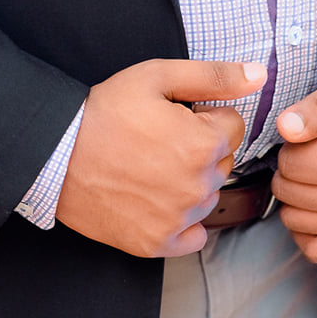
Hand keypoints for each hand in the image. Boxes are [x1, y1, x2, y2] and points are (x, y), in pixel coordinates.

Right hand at [55, 59, 265, 258]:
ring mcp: (178, 219)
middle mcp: (198, 186)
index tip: (174, 115)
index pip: (233, 126)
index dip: (204, 116)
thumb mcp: (157, 77)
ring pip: (207, 196)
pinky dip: (181, 221)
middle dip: (199, 148)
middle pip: (222, 162)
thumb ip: (214, 76)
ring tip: (148, 166)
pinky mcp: (157, 243)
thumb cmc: (105, 112)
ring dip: (189, 182)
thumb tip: (260, 74)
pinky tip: (154, 200)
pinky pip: (193, 236)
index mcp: (204, 144)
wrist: (56, 155)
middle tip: (157, 140)